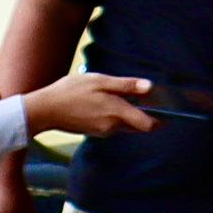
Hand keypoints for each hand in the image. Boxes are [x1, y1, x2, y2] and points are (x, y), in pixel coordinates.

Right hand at [28, 71, 158, 139]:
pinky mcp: (94, 131)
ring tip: (123, 95)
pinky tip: (106, 101)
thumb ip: (126, 85)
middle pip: (139, 125)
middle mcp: (113, 127)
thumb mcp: (100, 81)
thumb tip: (149, 87)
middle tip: (147, 98)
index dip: (161, 119)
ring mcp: (103, 131)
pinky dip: (116, 115)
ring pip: (125, 124)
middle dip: (146, 114)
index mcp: (117, 113)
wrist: (44, 109)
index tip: (169, 110)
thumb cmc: (70, 92)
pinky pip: (113, 124)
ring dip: (129, 113)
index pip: (149, 125)